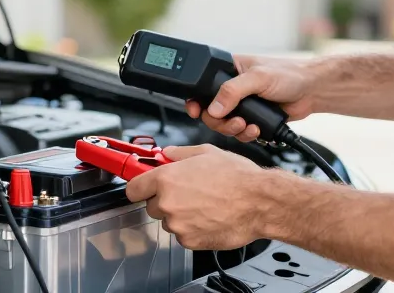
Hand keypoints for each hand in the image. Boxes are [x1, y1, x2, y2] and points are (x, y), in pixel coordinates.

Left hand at [125, 144, 275, 249]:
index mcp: (167, 179)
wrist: (260, 202)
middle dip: (164, 199)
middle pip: (151, 206)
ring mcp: (178, 224)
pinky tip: (209, 216)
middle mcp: (168, 203)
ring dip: (180, 215)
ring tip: (204, 204)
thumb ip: (179, 153)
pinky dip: (192, 229)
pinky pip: (183, 235)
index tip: (143, 187)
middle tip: (187, 192)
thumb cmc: (238, 177)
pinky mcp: (190, 241)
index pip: (133, 188)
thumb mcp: (206, 152)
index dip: (139, 187)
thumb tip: (166, 154)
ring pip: (168, 221)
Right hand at [186, 55, 315, 141]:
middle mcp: (232, 88)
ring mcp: (242, 105)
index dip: (197, 100)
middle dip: (220, 121)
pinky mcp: (252, 119)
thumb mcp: (258, 77)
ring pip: (224, 124)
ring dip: (233, 129)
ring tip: (249, 126)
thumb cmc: (289, 74)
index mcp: (229, 70)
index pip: (203, 86)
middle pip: (210, 111)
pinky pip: (239, 132)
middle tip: (234, 121)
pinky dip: (246, 134)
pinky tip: (257, 129)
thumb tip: (213, 108)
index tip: (196, 111)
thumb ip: (232, 91)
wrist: (312, 91)